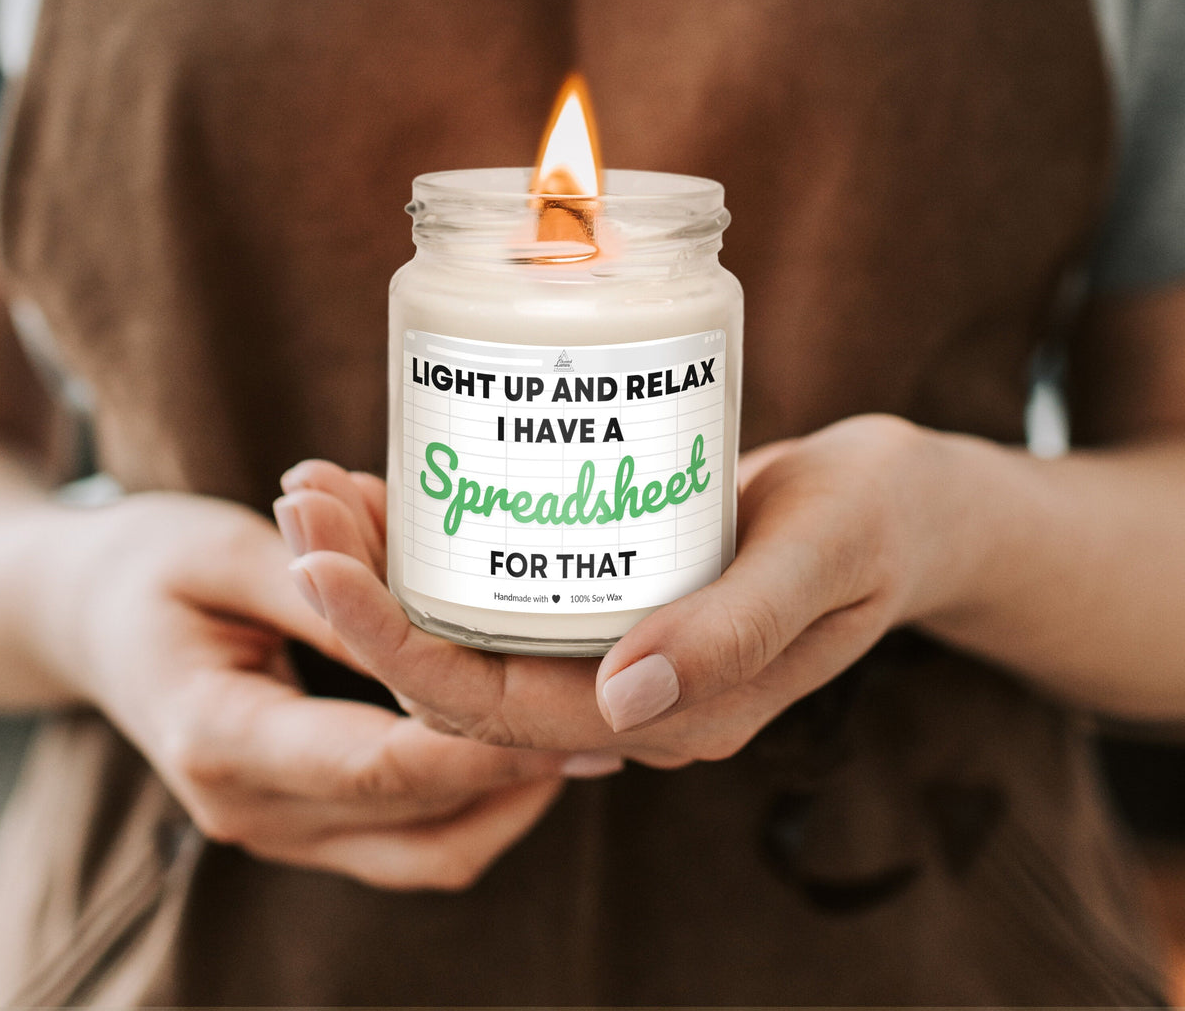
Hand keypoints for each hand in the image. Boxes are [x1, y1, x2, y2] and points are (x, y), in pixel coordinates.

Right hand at [39, 491, 613, 889]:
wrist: (89, 617)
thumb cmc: (150, 568)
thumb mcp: (226, 553)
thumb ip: (320, 592)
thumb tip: (422, 618)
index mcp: (222, 738)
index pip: (380, 765)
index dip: (482, 744)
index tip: (569, 711)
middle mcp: (249, 807)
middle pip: (417, 818)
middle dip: (518, 774)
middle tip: (604, 722)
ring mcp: (274, 826)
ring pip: (423, 852)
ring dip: (506, 803)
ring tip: (581, 739)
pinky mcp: (300, 818)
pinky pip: (405, 842)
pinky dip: (470, 807)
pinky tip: (521, 750)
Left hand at [280, 415, 957, 766]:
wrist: (902, 504)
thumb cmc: (875, 520)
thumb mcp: (823, 557)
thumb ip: (737, 629)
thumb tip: (626, 700)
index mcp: (676, 715)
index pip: (504, 710)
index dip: (398, 647)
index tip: (320, 563)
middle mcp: (628, 700)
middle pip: (462, 675)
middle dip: (364, 600)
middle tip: (301, 501)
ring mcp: (615, 653)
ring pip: (471, 635)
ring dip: (385, 570)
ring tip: (319, 488)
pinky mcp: (612, 600)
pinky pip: (504, 594)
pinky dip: (441, 547)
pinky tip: (395, 488)